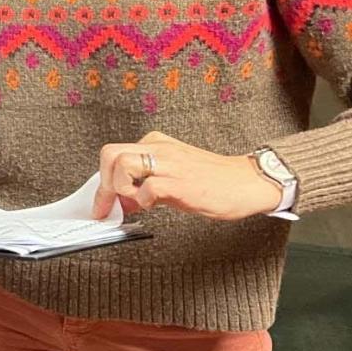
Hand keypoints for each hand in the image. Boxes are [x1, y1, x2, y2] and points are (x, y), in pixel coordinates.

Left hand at [92, 131, 282, 221]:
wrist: (248, 182)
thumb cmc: (213, 180)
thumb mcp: (173, 175)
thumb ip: (145, 183)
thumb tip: (121, 201)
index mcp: (156, 143)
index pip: (114, 154)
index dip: (103, 181)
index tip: (103, 203)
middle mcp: (159, 148)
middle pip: (110, 154)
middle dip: (104, 184)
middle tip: (112, 206)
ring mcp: (169, 163)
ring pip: (122, 164)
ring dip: (120, 189)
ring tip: (135, 203)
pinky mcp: (180, 183)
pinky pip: (147, 188)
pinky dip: (142, 201)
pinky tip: (153, 206)